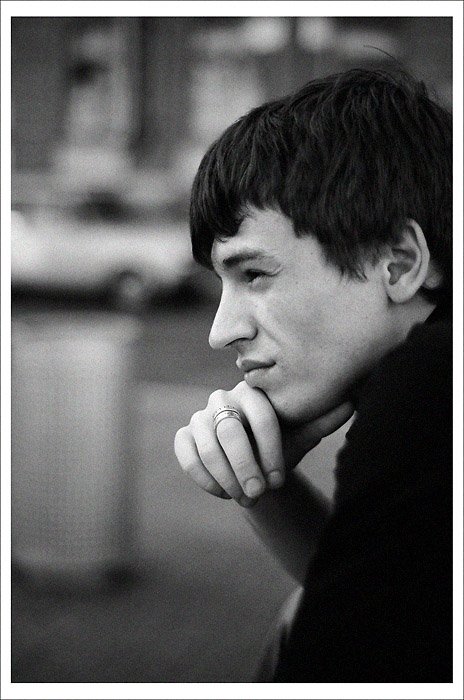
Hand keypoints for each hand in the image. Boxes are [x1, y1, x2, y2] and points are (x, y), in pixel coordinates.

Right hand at [174, 381, 353, 506]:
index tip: (280, 479)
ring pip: (207, 445)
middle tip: (258, 491)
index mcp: (254, 391)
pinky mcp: (185, 435)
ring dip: (225, 476)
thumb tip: (352, 402)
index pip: (261, 415)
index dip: (270, 450)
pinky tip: (222, 493)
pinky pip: (187, 454)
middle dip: (244, 465)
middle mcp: (224, 398)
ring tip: (245, 497)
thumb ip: (322, 419)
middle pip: (230, 431)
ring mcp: (201, 416)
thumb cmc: (283, 444)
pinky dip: (203, 477)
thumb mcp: (303, 434)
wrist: (258, 463)